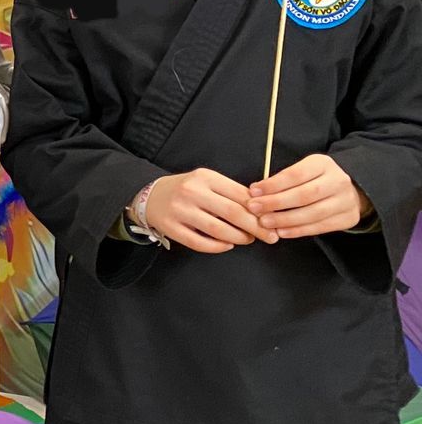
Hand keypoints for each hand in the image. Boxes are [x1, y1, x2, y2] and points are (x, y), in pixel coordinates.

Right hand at [143, 169, 265, 251]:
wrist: (150, 195)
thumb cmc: (187, 190)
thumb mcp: (208, 182)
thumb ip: (232, 193)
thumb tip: (263, 210)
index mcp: (205, 177)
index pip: (240, 195)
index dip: (261, 210)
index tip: (273, 221)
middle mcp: (191, 191)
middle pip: (232, 212)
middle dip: (256, 227)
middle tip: (270, 236)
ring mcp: (179, 210)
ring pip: (217, 230)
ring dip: (239, 238)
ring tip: (248, 240)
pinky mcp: (170, 227)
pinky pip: (199, 243)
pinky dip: (218, 247)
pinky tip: (227, 245)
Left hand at [247, 154, 369, 238]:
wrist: (351, 190)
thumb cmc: (316, 179)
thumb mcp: (304, 170)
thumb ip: (284, 179)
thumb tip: (256, 192)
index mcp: (323, 164)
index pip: (296, 174)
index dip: (273, 184)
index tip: (253, 192)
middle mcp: (338, 181)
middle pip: (305, 194)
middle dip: (276, 203)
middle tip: (255, 208)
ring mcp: (346, 201)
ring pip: (313, 213)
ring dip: (285, 220)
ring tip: (265, 222)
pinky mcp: (348, 218)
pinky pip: (321, 227)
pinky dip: (299, 230)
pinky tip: (282, 232)